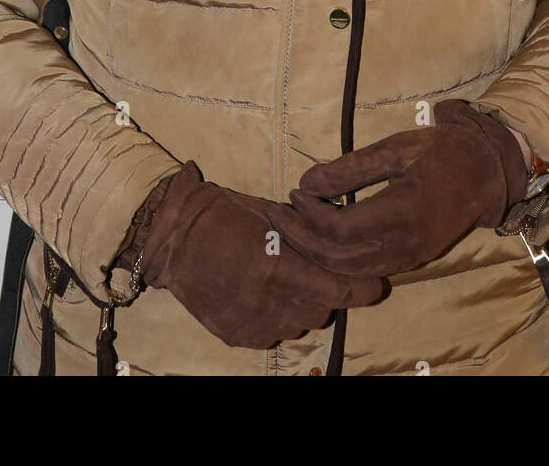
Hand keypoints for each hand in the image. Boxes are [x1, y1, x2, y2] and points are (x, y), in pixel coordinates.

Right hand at [140, 161, 385, 348]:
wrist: (174, 239)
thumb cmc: (223, 215)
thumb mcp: (270, 214)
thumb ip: (305, 236)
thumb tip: (340, 243)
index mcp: (278, 268)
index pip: (338, 291)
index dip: (361, 290)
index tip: (374, 285)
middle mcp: (268, 302)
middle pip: (322, 311)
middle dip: (328, 293)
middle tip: (321, 273)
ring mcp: (252, 322)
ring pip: (299, 324)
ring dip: (303, 307)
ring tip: (289, 282)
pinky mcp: (238, 334)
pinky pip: (273, 334)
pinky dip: (278, 317)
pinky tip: (266, 295)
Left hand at [267, 99, 528, 278]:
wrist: (486, 171)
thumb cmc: (441, 149)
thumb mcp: (396, 148)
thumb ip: (351, 167)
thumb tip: (307, 180)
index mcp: (403, 209)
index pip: (341, 229)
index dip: (310, 216)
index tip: (293, 194)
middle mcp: (406, 242)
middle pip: (340, 257)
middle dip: (302, 239)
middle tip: (278, 213)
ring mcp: (410, 257)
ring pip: (351, 271)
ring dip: (316, 253)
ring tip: (292, 226)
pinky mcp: (412, 260)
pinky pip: (367, 270)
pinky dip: (338, 261)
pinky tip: (320, 240)